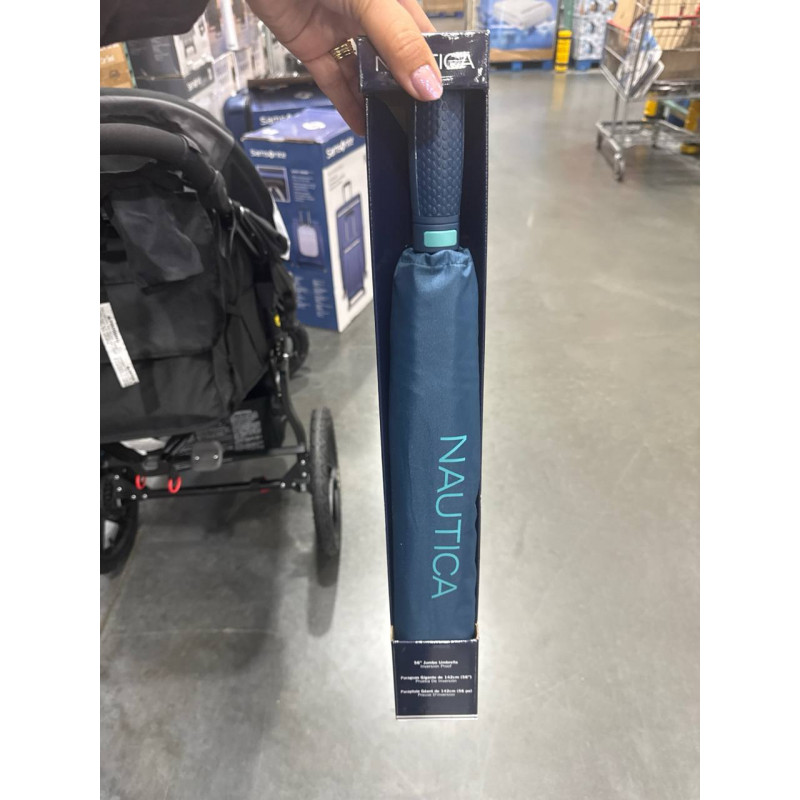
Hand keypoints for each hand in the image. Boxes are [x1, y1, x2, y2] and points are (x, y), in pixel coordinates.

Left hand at [246, 0, 441, 134]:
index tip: (445, 102)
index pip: (423, 37)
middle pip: (394, 60)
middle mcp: (370, 15)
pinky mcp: (313, 46)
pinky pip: (334, 81)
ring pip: (364, 74)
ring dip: (376, 102)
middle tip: (421, 126)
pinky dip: (347, 105)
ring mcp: (341, 31)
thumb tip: (429, 89)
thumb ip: (400, 44)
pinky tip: (364, 127)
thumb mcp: (373, 1)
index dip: (434, 67)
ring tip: (393, 132)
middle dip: (406, 90)